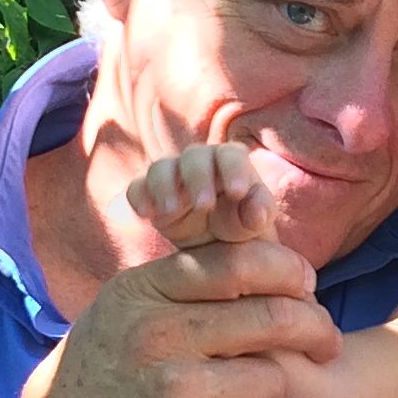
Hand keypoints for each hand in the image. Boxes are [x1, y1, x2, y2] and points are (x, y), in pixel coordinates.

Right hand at [0, 235, 337, 397]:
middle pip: (273, 317)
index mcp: (141, 295)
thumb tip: (255, 262)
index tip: (307, 285)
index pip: (239, 263)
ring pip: (270, 378)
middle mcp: (158, 336)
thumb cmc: (90, 389)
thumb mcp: (115, 316)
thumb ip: (174, 288)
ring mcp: (176, 394)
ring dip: (265, 393)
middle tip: (325, 343)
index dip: (289, 270)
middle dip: (314, 328)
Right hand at [127, 141, 277, 248]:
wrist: (215, 243)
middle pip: (193, 156)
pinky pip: (137, 187)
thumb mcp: (255, 221)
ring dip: (164, 186)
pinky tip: (145, 215)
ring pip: (161, 167)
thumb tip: (258, 214)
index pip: (231, 155)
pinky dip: (138, 197)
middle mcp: (199, 162)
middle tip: (205, 206)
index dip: (234, 170)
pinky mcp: (149, 193)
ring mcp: (171, 175)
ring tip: (170, 210)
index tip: (237, 193)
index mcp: (229, 161)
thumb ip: (260, 213)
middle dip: (197, 178)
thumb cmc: (240, 223)